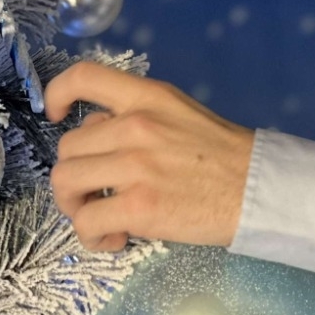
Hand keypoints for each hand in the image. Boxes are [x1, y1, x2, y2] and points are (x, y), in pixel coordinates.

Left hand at [46, 62, 254, 251]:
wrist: (257, 189)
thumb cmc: (223, 154)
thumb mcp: (181, 113)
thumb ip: (138, 116)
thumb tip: (99, 136)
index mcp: (148, 97)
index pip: (84, 77)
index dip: (57, 94)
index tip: (56, 115)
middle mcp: (135, 125)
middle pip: (67, 148)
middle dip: (75, 175)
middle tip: (97, 193)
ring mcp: (135, 166)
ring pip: (66, 183)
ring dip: (77, 206)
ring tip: (102, 217)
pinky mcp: (138, 207)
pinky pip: (87, 222)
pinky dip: (92, 236)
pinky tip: (116, 238)